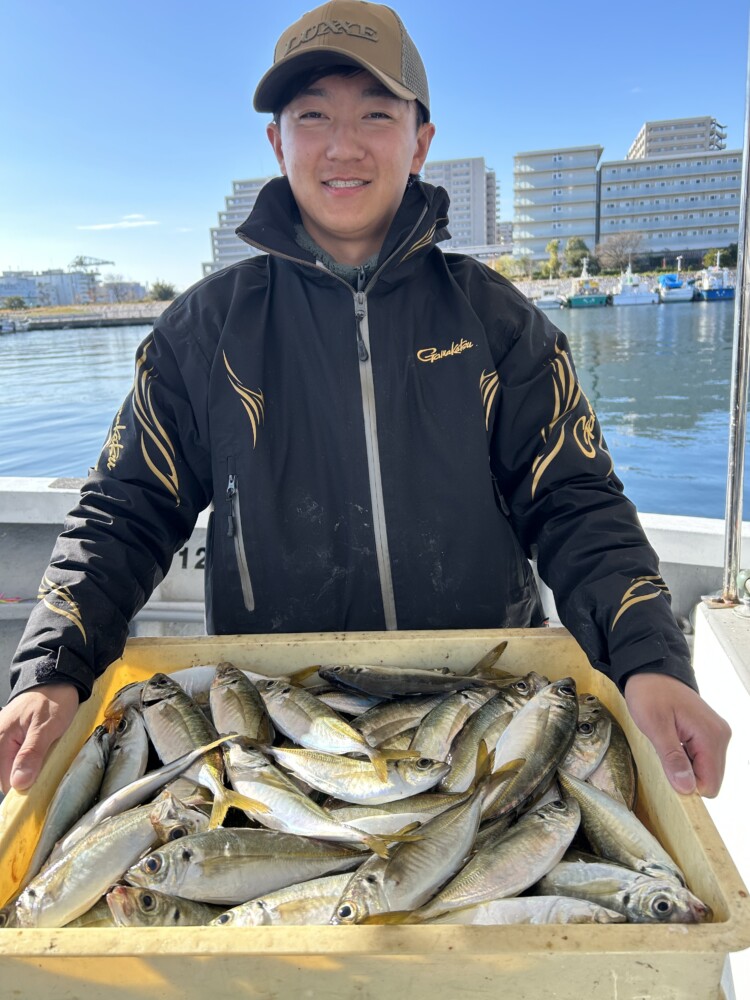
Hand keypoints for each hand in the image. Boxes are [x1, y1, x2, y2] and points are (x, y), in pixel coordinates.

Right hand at [0, 684, 79, 793]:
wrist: (58, 679)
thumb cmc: (53, 699)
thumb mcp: (46, 727)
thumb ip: (31, 754)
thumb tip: (18, 783)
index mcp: (0, 739)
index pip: (6, 781)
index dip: (26, 786)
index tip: (44, 782)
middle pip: (9, 775)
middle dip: (30, 775)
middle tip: (49, 762)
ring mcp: (5, 739)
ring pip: (16, 767)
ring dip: (33, 767)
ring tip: (48, 754)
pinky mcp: (14, 738)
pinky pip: (20, 757)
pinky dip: (33, 759)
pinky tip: (45, 750)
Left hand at [624, 672, 730, 796]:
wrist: (651, 671)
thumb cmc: (650, 693)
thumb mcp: (655, 725)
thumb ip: (672, 758)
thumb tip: (687, 788)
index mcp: (711, 736)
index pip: (710, 784)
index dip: (687, 785)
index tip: (667, 768)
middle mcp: (721, 736)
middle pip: (709, 778)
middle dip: (686, 774)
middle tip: (664, 751)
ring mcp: (717, 734)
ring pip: (705, 769)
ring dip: (685, 764)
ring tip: (668, 742)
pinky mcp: (710, 733)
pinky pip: (702, 757)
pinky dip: (686, 756)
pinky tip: (673, 739)